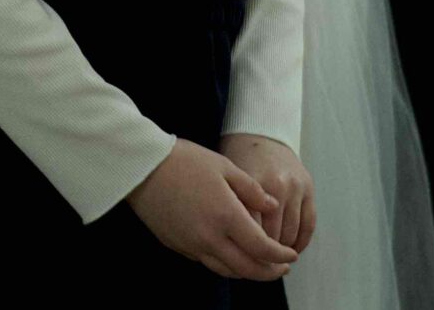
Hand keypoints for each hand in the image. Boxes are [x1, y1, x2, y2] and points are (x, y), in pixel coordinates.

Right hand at [125, 136, 297, 281]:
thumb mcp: (224, 166)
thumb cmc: (184, 161)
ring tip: (259, 265)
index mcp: (227, 216)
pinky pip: (207, 262)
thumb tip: (271, 206)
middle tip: (281, 268)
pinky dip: (225, 264)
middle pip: (247, 269)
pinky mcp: (178, 246)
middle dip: (269, 272)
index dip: (281, 256)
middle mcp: (210, 237)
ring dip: (247, 273)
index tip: (291, 255)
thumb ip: (251, 190)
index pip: (262, 248)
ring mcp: (192, 245)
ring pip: (227, 271)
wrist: (142, 167)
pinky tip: (230, 253)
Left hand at [221, 132, 316, 254]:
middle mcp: (277, 186)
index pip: (250, 229)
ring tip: (271, 260)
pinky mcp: (309, 188)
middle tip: (254, 265)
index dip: (245, 249)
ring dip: (281, 251)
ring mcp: (296, 187)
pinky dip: (301, 242)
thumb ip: (231, 209)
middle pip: (271, 236)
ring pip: (291, 234)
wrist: (261, 131)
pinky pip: (309, 225)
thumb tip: (233, 247)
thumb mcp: (228, 179)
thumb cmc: (237, 158)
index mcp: (252, 183)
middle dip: (262, 254)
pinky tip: (291, 250)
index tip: (240, 260)